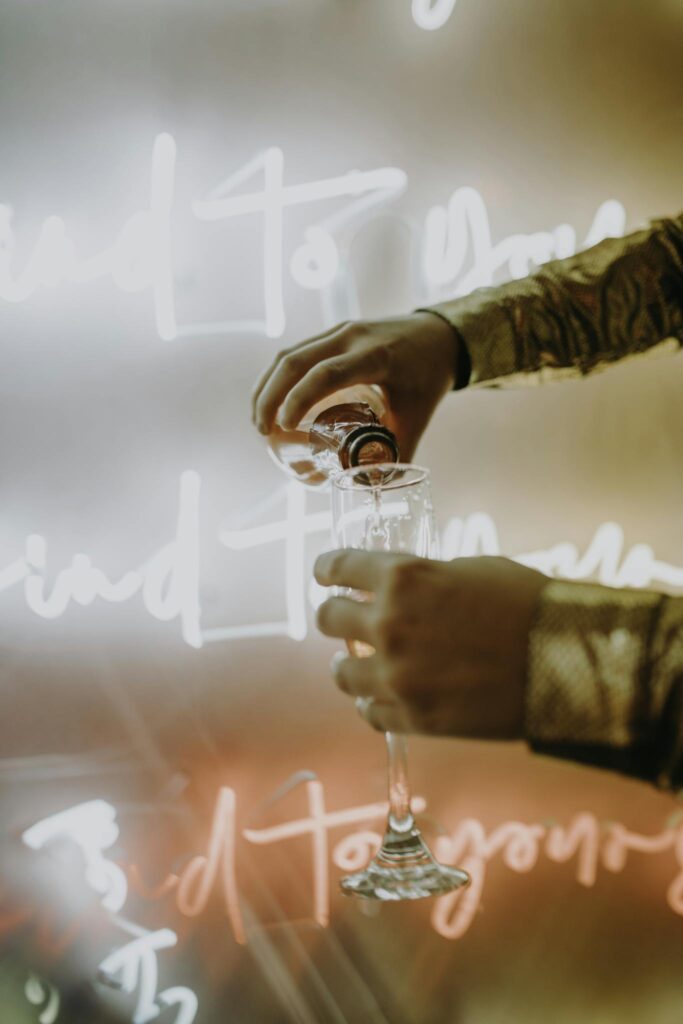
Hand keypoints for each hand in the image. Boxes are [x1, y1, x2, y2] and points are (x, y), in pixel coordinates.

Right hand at [252, 312, 458, 461]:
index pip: (326, 374)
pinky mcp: (332, 332)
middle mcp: (352, 337)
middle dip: (270, 396)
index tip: (284, 428)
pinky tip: (269, 400)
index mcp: (375, 356)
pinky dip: (277, 376)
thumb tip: (376, 487)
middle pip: (295, 361)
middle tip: (262, 431)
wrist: (439, 335)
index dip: (299, 398)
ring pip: (289, 353)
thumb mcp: (418, 415)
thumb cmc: (429, 376)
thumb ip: (399, 451)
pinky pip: (296, 351)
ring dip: (267, 386)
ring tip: (259, 420)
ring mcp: (339, 330)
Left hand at [314, 551, 548, 738]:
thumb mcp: (470, 568)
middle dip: (335, 615)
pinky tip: (380, 697)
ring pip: (341, 673)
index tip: (324, 574)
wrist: (563, 660)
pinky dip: (374, 702)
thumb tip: (404, 590)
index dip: (326, 569)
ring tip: (359, 665)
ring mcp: (397, 676)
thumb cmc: (525, 603)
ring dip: (349, 665)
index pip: (338, 567)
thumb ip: (426, 579)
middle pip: (328, 619)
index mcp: (402, 578)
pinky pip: (370, 712)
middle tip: (343, 619)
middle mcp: (388, 625)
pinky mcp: (413, 718)